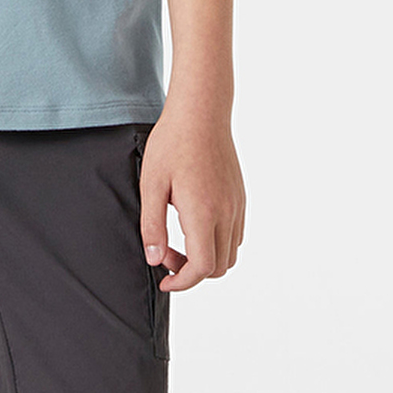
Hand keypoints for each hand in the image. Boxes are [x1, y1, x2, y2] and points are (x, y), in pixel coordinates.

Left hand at [137, 101, 244, 291]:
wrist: (201, 111)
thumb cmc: (172, 143)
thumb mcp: (151, 183)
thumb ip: (152, 225)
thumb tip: (154, 260)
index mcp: (203, 212)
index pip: (202, 267)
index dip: (182, 281)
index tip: (163, 278)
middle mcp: (226, 213)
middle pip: (219, 267)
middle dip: (192, 271)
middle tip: (165, 252)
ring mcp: (237, 205)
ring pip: (231, 253)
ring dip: (207, 259)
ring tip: (180, 240)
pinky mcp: (240, 196)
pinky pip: (236, 234)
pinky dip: (218, 243)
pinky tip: (195, 224)